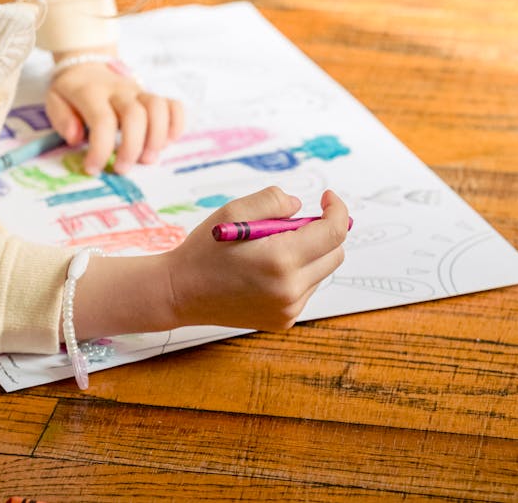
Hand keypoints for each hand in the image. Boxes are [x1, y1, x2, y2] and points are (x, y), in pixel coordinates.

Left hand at [45, 58, 183, 175]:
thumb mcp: (54, 99)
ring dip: (157, 138)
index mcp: (91, 92)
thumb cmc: (72, 90)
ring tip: (147, 158)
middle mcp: (119, 90)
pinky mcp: (152, 95)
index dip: (100, 149)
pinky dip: (176, 125)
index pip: (103, 120)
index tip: (93, 168)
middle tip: (122, 168)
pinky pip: (173, 105)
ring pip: (158, 107)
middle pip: (136, 115)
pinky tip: (166, 142)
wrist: (88, 64)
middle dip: (132, 148)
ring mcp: (139, 91)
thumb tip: (76, 137)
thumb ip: (62, 118)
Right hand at [164, 186, 348, 332]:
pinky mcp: (284, 320)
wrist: (181, 292)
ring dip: (308, 253)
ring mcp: (288, 309)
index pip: (333, 233)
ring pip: (321, 272)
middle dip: (323, 231)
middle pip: (334, 254)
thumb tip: (300, 206)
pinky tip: (266, 269)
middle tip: (292, 221)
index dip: (336, 210)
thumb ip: (273, 201)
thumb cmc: (205, 249)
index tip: (326, 197)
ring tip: (270, 247)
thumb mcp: (234, 210)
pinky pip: (306, 289)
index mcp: (281, 259)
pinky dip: (297, 272)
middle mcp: (290, 289)